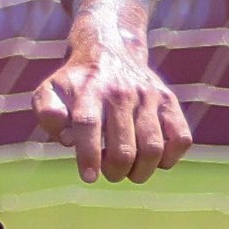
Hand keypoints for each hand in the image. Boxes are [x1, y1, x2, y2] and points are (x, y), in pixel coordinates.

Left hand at [34, 41, 192, 183]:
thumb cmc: (76, 84)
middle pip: (123, 147)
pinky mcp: (169, 101)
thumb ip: (48, 114)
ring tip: (129, 170)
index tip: (89, 177)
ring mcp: (149, 96)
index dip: (89, 156)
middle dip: (115, 172)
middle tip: (109, 172)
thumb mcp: (49, 91)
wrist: (109, 50)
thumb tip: (69, 139)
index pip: (89, 126)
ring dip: (140, 171)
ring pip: (153, 148)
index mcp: (88, 90)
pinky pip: (180, 139)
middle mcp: (121, 92)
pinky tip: (152, 158)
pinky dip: (168, 159)